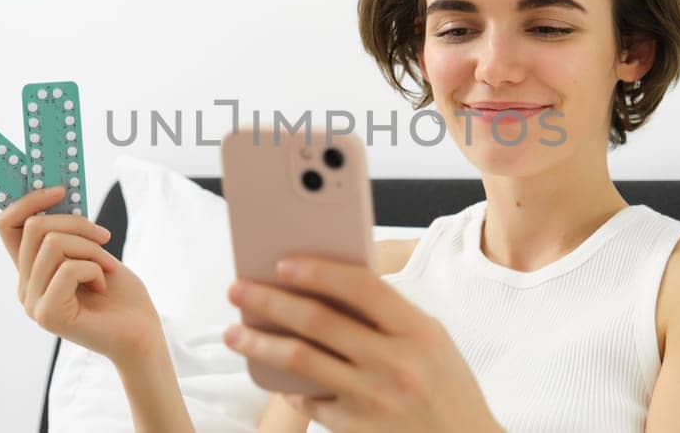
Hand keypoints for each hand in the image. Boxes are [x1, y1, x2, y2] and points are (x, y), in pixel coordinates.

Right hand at [0, 186, 161, 364]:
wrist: (141, 335)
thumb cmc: (121, 295)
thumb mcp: (91, 253)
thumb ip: (67, 233)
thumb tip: (55, 193)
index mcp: (31, 271)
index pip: (6, 224)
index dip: (27, 200)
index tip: (60, 189)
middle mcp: (25, 287)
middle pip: (34, 227)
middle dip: (77, 224)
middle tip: (105, 239)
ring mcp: (32, 304)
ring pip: (53, 244)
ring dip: (91, 249)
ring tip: (106, 268)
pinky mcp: (47, 315)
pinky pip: (68, 269)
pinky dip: (95, 269)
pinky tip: (103, 287)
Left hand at [224, 256, 503, 432]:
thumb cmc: (445, 386)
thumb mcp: (431, 341)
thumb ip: (387, 314)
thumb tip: (324, 285)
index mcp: (418, 331)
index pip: (362, 287)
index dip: (319, 271)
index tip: (282, 263)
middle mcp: (396, 364)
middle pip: (319, 322)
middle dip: (269, 302)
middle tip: (237, 290)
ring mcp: (374, 399)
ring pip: (301, 362)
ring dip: (259, 344)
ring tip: (233, 333)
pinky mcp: (357, 428)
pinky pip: (309, 400)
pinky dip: (286, 384)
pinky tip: (269, 372)